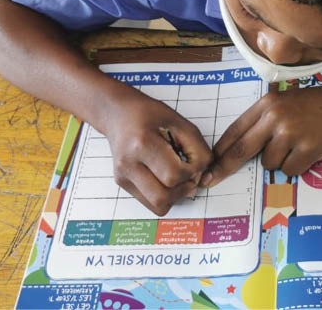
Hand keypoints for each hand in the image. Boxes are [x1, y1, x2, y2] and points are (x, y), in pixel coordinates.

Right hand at [99, 87, 212, 215]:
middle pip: (163, 197)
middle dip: (184, 188)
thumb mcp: (181, 123)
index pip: (174, 175)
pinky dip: (165, 196)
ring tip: (178, 177)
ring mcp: (123, 177)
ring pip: (157, 206)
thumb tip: (202, 178)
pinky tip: (166, 179)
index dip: (192, 172)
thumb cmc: (149, 115)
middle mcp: (128, 164)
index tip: (194, 160)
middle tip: (189, 173)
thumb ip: (198, 150)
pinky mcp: (123, 184)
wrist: (119, 114)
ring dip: (175, 196)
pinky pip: (150, 204)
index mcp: (142, 144)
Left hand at [201, 84, 321, 186]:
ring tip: (298, 146)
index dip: (220, 151)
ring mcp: (291, 133)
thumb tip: (241, 147)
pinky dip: (297, 166)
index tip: (209, 165)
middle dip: (225, 168)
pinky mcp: (307, 149)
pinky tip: (309, 152)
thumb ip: (266, 119)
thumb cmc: (321, 104)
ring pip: (268, 163)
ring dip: (279, 161)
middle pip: (240, 150)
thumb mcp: (288, 101)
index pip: (235, 131)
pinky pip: (289, 169)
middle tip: (209, 181)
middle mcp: (275, 117)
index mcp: (268, 103)